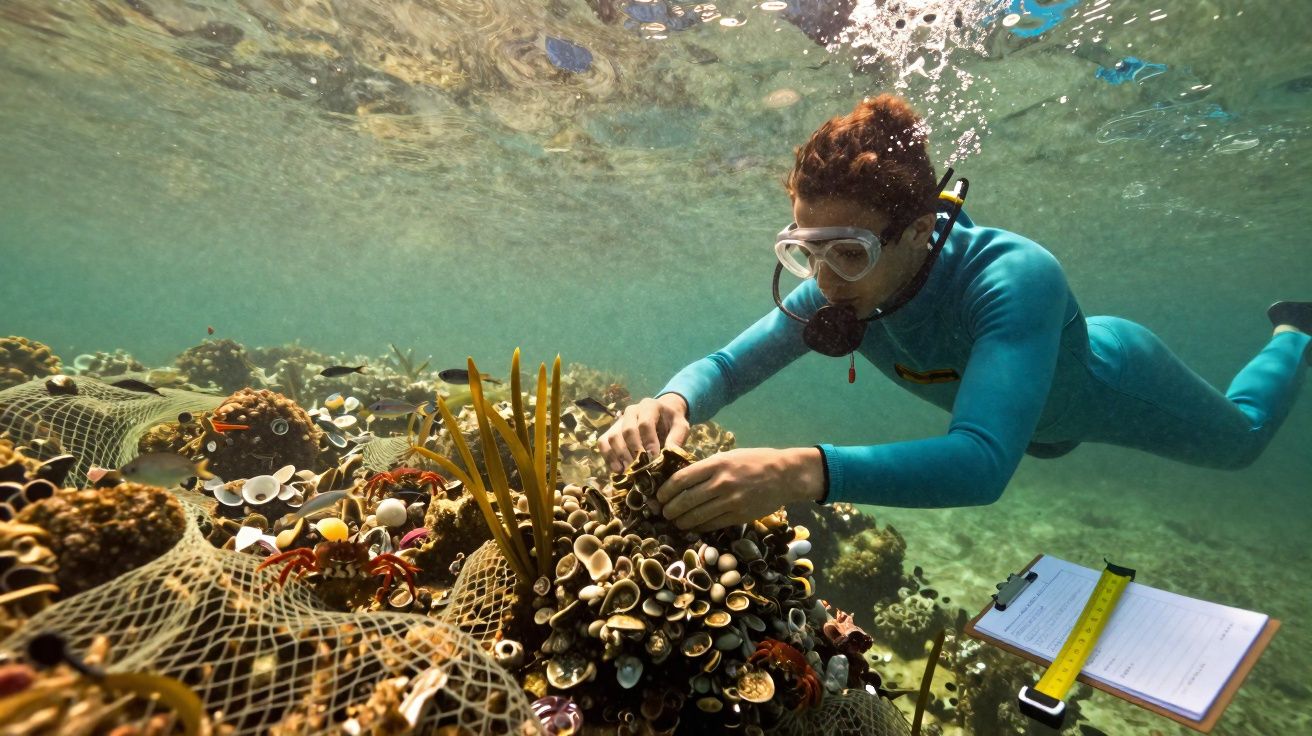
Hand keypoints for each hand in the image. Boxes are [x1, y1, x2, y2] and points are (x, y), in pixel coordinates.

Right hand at [599, 394, 690, 472]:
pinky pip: (603, 443)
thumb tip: (670, 453)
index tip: (654, 458)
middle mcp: (631, 410)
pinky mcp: (611, 431)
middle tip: (642, 468)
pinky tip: (618, 470)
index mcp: (649, 406)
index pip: (645, 423)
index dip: (649, 442)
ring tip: (631, 471)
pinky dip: (608, 457)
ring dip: (621, 456)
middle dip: (635, 451)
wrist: (662, 416)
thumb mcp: (681, 426)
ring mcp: (619, 421)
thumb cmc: (672, 422)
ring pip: (613, 437)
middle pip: (627, 431)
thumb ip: (677, 438)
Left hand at [655, 447, 824, 531]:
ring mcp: (730, 501)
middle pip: (685, 500)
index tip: (659, 496)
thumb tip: (682, 480)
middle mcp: (721, 483)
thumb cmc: (754, 462)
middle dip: (670, 510)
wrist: (784, 475)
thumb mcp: (728, 456)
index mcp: (716, 464)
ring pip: (696, 516)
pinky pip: (712, 524)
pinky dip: (699, 527)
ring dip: (682, 521)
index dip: (665, 491)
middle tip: (664, 513)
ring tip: (676, 522)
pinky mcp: (739, 516)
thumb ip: (706, 467)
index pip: (681, 479)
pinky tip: (694, 526)